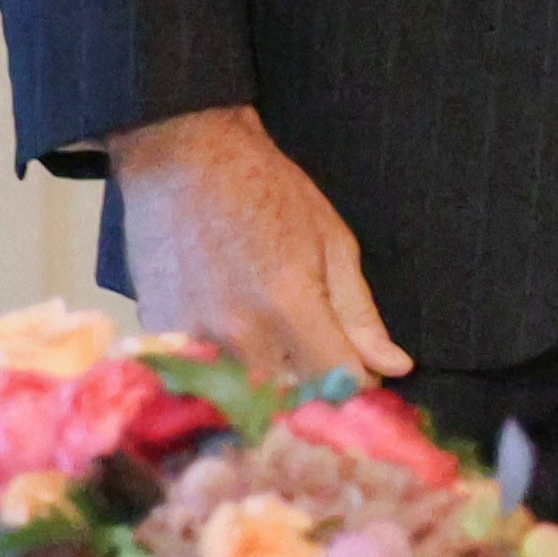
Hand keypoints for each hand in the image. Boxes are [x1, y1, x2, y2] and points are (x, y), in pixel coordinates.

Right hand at [109, 105, 413, 385]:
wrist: (183, 154)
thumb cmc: (264, 188)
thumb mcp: (331, 240)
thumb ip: (359, 313)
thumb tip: (394, 367)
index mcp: (290, 305)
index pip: (339, 384)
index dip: (359, 387)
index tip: (361, 375)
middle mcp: (241, 332)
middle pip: (293, 401)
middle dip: (315, 392)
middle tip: (318, 361)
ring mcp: (194, 336)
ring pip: (247, 396)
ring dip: (270, 384)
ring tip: (275, 343)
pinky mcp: (163, 334)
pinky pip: (205, 376)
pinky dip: (227, 368)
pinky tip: (233, 330)